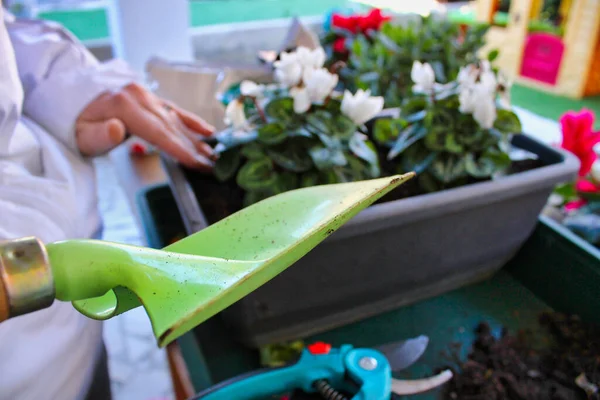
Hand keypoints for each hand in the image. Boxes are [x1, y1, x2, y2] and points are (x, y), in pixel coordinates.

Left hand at [75, 83, 215, 169]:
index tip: (197, 163)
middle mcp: (139, 96)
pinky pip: (173, 109)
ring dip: (196, 137)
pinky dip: (190, 120)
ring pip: (175, 118)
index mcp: (124, 105)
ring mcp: (145, 94)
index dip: (180, 149)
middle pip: (172, 126)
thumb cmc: (72, 121)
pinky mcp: (148, 97)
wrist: (66, 96)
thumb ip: (99, 135)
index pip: (159, 131)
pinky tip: (206, 130)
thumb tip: (118, 129)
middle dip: (194, 147)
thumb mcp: (79, 133)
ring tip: (214, 153)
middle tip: (212, 164)